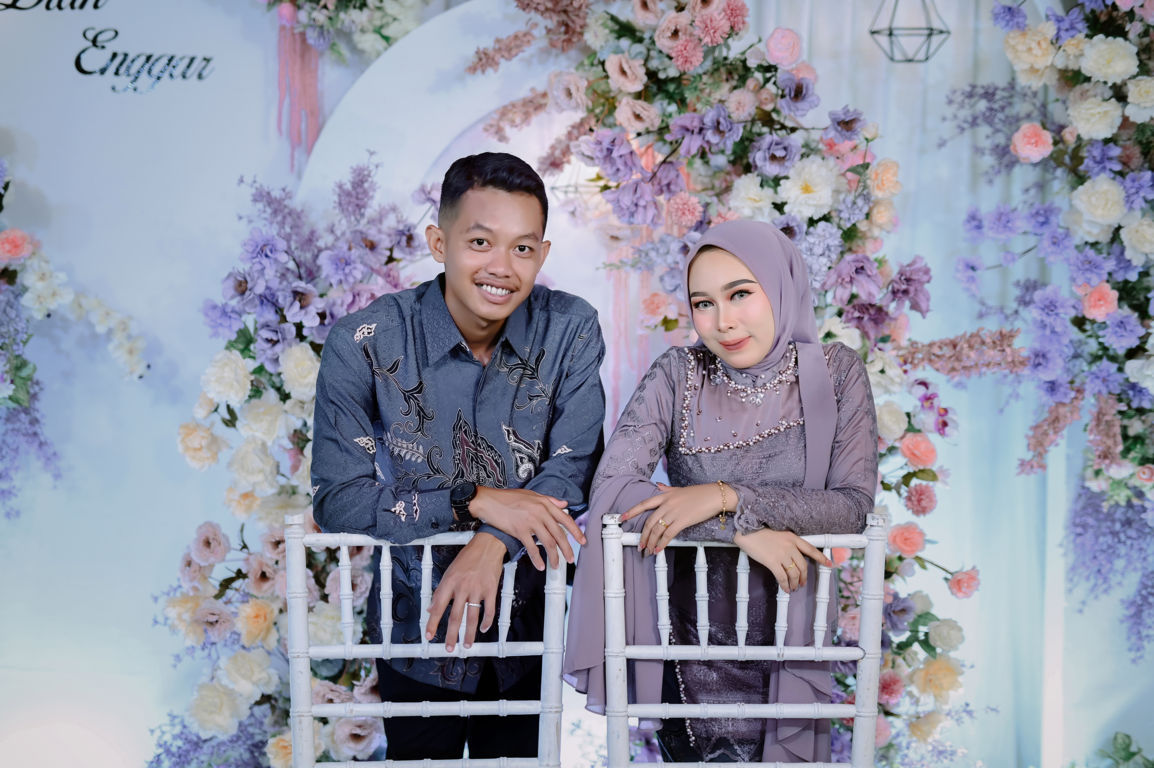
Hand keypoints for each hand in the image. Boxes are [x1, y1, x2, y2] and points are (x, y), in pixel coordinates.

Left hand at [425, 532, 505, 651]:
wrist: (487, 545)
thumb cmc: (468, 557)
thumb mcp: (449, 571)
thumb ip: (440, 591)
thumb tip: (430, 608)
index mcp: (449, 582)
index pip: (438, 607)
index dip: (433, 623)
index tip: (429, 635)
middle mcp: (462, 587)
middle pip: (455, 616)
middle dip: (452, 635)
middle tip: (449, 648)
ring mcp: (477, 589)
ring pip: (472, 617)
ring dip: (470, 634)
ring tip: (468, 645)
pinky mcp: (491, 589)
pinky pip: (489, 610)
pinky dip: (487, 622)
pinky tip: (484, 629)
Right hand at [468, 486, 585, 570]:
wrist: (489, 501)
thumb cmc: (508, 497)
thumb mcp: (532, 494)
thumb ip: (549, 500)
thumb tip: (564, 504)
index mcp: (545, 503)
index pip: (565, 519)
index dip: (576, 531)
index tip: (582, 541)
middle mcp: (540, 512)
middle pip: (559, 534)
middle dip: (567, 549)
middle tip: (571, 558)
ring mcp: (531, 521)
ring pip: (548, 543)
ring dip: (554, 557)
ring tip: (556, 565)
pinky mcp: (520, 530)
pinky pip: (532, 548)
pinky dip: (537, 559)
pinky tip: (540, 566)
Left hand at [620, 482, 723, 553]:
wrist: (715, 495)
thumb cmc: (700, 493)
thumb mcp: (680, 489)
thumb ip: (667, 489)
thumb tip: (659, 486)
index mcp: (665, 495)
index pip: (644, 504)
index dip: (632, 511)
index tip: (622, 518)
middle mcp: (667, 503)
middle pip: (649, 521)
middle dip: (643, 535)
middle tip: (640, 545)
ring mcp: (674, 512)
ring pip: (657, 530)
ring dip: (651, 542)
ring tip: (649, 550)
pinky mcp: (682, 521)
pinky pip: (668, 534)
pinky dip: (662, 543)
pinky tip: (659, 549)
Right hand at [733, 528, 832, 592]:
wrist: (746, 530)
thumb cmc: (758, 531)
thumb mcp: (778, 534)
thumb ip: (786, 543)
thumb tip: (790, 558)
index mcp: (792, 537)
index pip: (811, 549)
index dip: (821, 558)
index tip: (830, 564)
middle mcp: (790, 546)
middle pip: (803, 566)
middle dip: (804, 577)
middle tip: (802, 583)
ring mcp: (782, 554)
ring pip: (794, 573)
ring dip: (795, 583)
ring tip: (793, 588)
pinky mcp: (772, 562)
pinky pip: (782, 577)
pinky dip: (785, 585)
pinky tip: (785, 589)